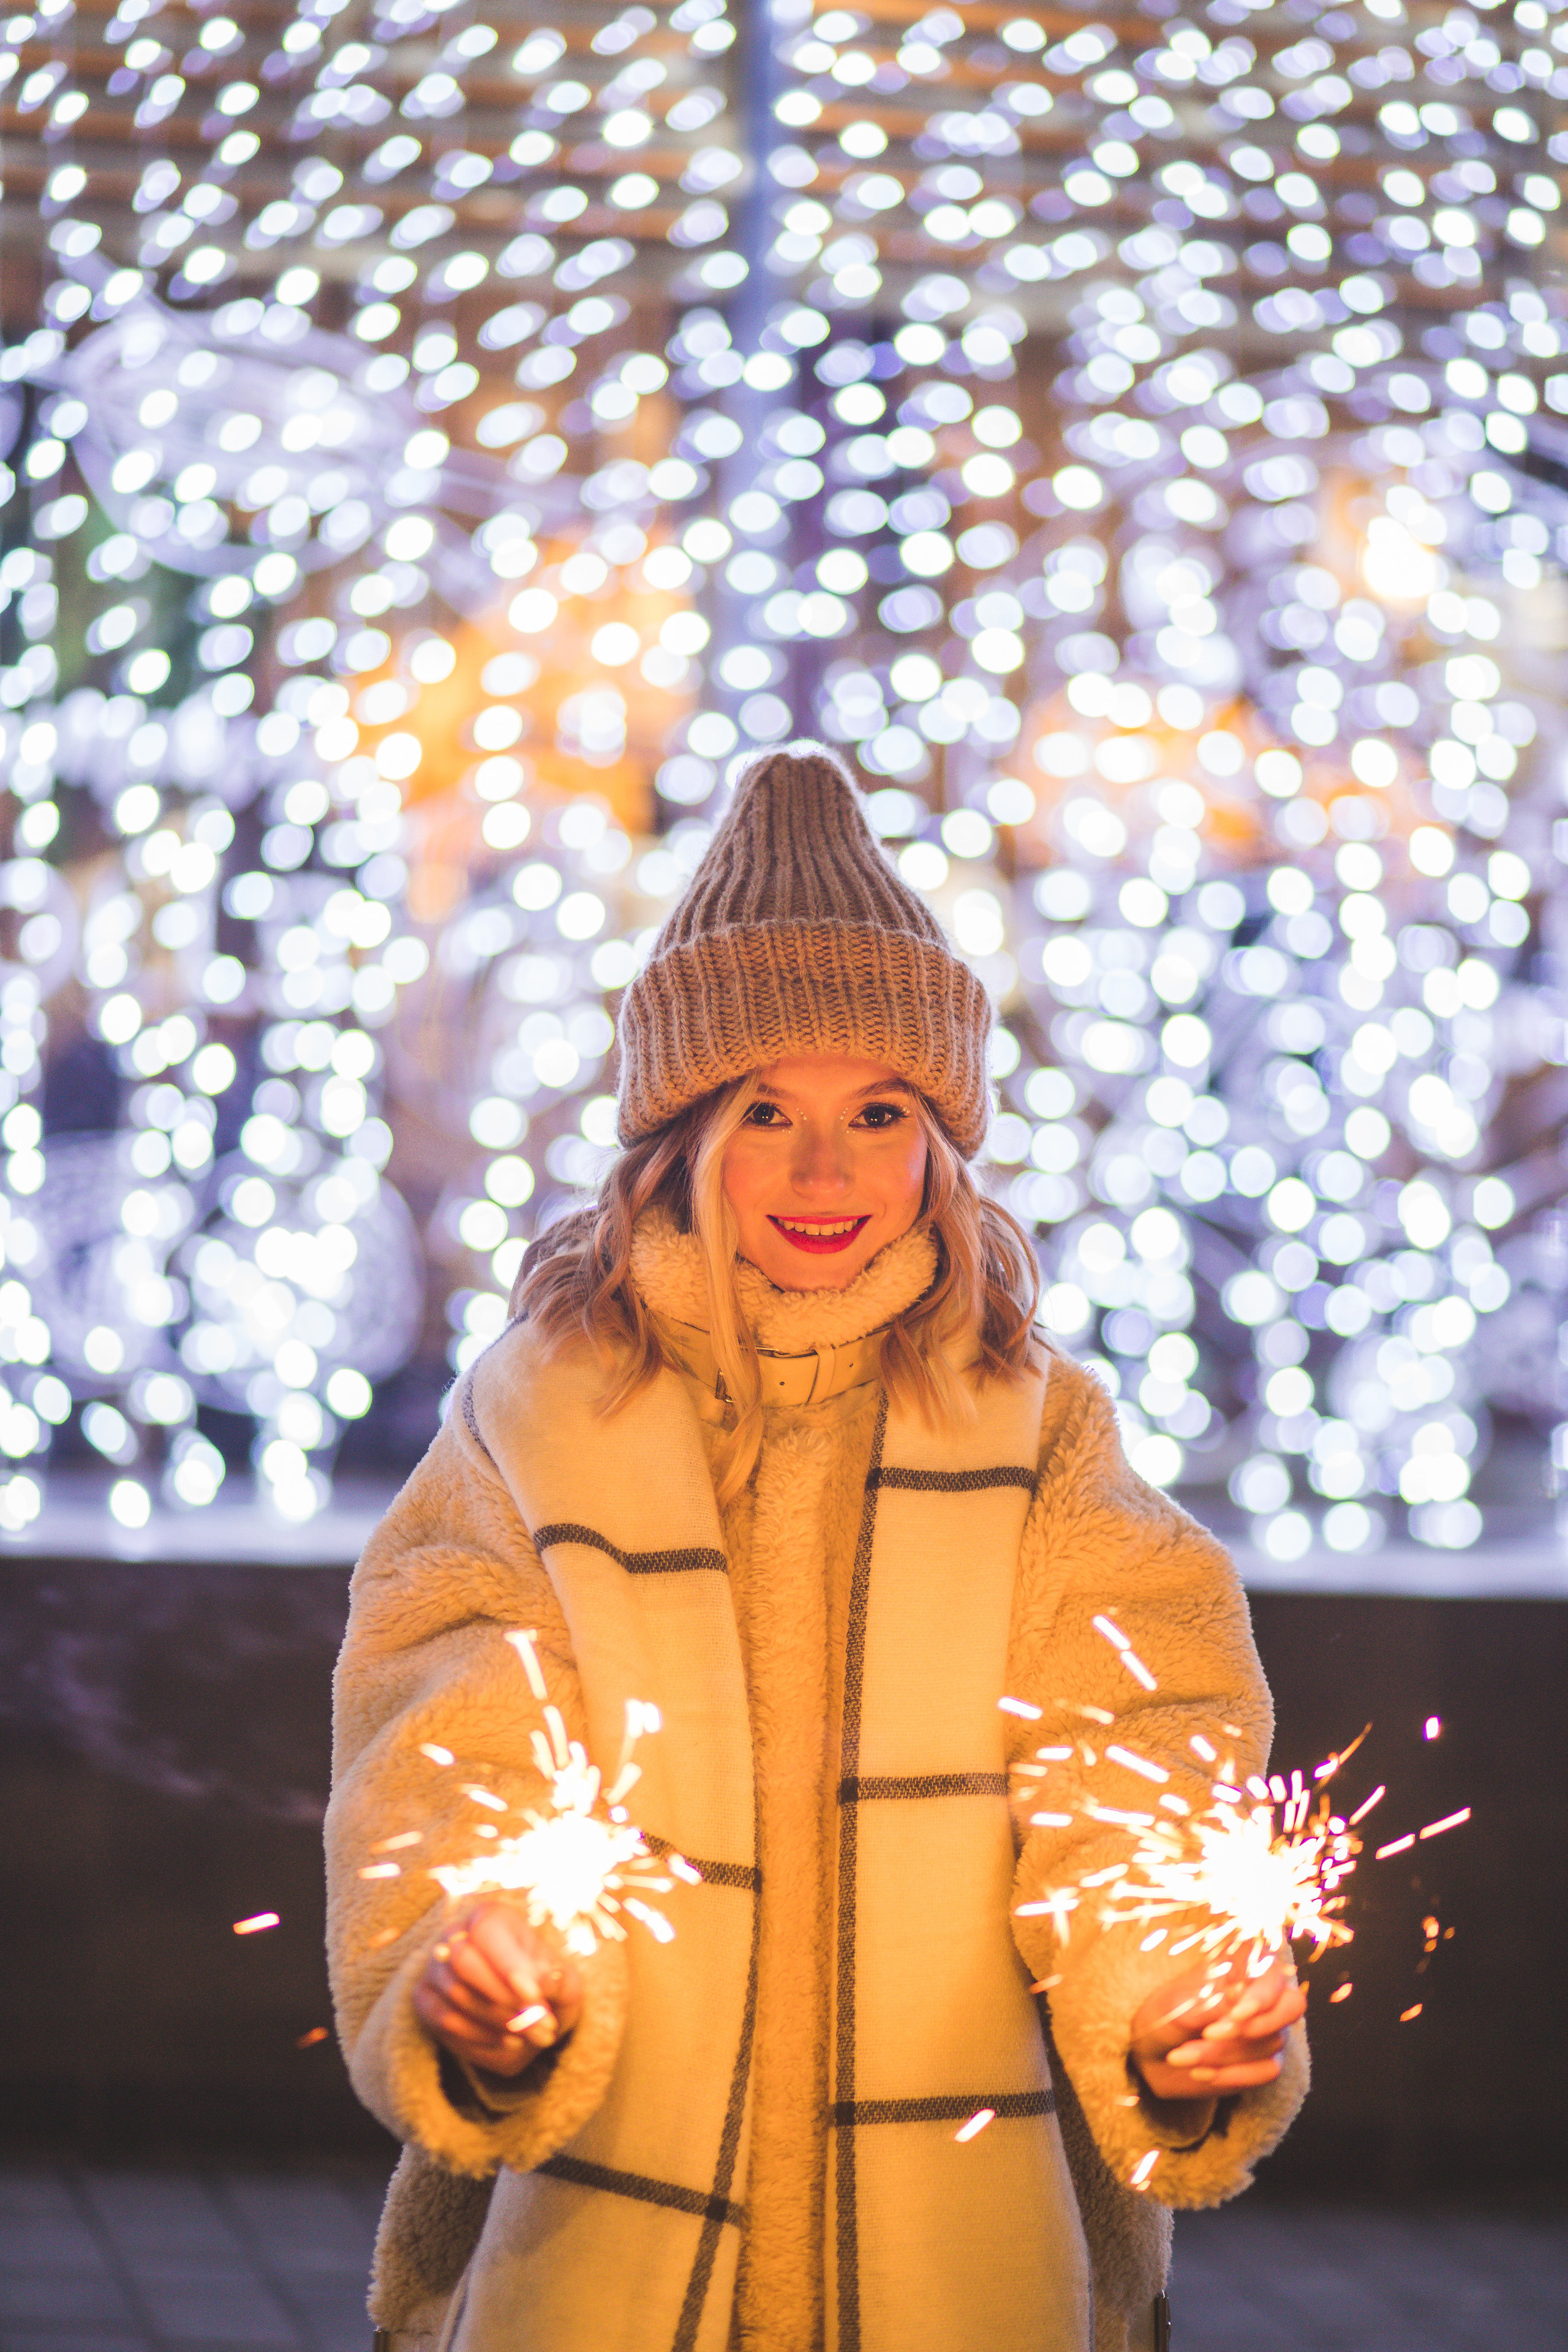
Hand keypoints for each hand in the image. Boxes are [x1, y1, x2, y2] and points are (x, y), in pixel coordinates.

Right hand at [413, 1901, 582, 2079]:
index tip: (534, 1996)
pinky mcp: (425, 1999)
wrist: (528, 2013)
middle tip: (541, 2025)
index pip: (487, 1931)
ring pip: (456, 1994)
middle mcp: (456, 1935)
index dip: (509, 1964)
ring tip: (535, 2035)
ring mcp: (436, 1968)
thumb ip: (556, 1979)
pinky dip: (480, 2036)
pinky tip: (510, 2041)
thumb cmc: (546, 1987)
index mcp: (490, 1917)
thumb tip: (539, 1980)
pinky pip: (444, 2020)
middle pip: (463, 1961)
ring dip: (498, 2021)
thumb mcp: (564, 1982)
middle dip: (503, 1999)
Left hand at [1129, 1948, 1305, 2105]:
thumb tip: (1239, 2003)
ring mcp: (1267, 2030)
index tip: (1237, 2015)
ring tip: (1184, 2055)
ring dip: (1223, 2054)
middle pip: (1292, 2006)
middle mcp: (1261, 1996)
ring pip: (1270, 2043)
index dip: (1262, 1995)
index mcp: (1240, 1969)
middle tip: (1211, 2034)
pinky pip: (1267, 2071)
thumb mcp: (1177, 2004)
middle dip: (1257, 2025)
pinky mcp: (1263, 2062)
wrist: (1152, 2053)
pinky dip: (1233, 2075)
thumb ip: (1212, 2003)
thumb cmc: (1164, 2016)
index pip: (1273, 1972)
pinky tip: (1202, 2073)